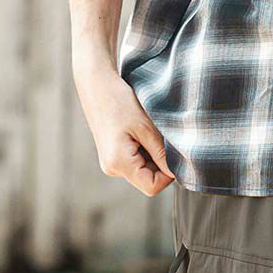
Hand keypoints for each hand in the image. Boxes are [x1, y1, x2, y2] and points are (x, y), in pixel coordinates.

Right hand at [74, 65, 174, 195]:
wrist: (96, 85)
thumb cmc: (119, 101)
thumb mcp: (146, 127)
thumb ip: (161, 153)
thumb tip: (176, 172)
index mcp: (118, 163)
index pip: (152, 187)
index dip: (168, 175)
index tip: (175, 154)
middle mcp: (112, 168)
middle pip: (148, 180)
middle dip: (161, 164)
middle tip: (162, 138)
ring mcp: (110, 163)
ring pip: (143, 171)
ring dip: (153, 157)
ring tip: (148, 133)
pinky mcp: (111, 156)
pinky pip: (135, 163)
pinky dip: (144, 152)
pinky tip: (141, 133)